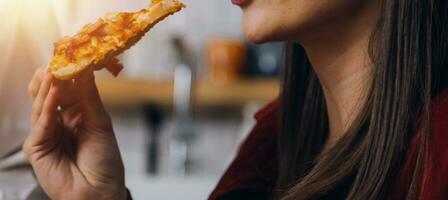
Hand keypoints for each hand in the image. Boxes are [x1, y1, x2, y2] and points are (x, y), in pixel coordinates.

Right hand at [23, 68, 126, 199]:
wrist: (100, 191)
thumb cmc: (104, 160)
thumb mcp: (100, 123)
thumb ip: (89, 97)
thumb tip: (85, 69)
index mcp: (75, 116)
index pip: (66, 90)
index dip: (68, 74)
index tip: (71, 55)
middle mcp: (59, 123)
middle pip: (49, 95)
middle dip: (52, 77)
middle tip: (57, 59)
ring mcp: (46, 134)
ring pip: (41, 106)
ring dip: (48, 88)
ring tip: (54, 70)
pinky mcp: (36, 147)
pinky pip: (41, 123)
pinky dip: (46, 108)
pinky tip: (52, 92)